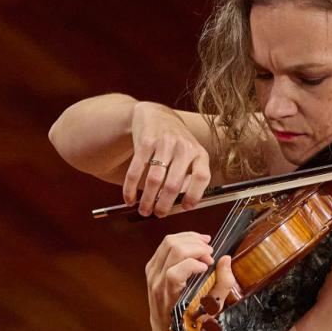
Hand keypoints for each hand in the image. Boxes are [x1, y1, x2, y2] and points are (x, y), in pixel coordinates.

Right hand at [126, 102, 213, 216]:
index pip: (201, 177)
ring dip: (147, 200)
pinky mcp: (145, 142)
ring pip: (154, 180)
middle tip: (158, 214)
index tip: (185, 207)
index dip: (194, 195)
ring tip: (144, 210)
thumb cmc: (175, 143)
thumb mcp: (190, 155)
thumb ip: (188, 177)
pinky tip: (129, 199)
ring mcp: (164, 144)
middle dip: (164, 205)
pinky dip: (130, 189)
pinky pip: (136, 170)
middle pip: (173, 184)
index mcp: (199, 153)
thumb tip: (181, 205)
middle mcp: (183, 147)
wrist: (157, 115)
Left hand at [146, 233, 239, 330]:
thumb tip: (225, 260)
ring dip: (189, 239)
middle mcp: (157, 283)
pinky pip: (164, 245)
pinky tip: (194, 243)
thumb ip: (222, 284)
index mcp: (170, 297)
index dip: (193, 264)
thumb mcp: (211, 308)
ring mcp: (152, 273)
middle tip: (210, 253)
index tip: (208, 266)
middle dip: (196, 247)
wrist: (165, 326)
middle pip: (173, 251)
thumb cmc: (190, 320)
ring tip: (205, 244)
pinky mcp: (151, 267)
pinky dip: (181, 239)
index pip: (174, 274)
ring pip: (168, 243)